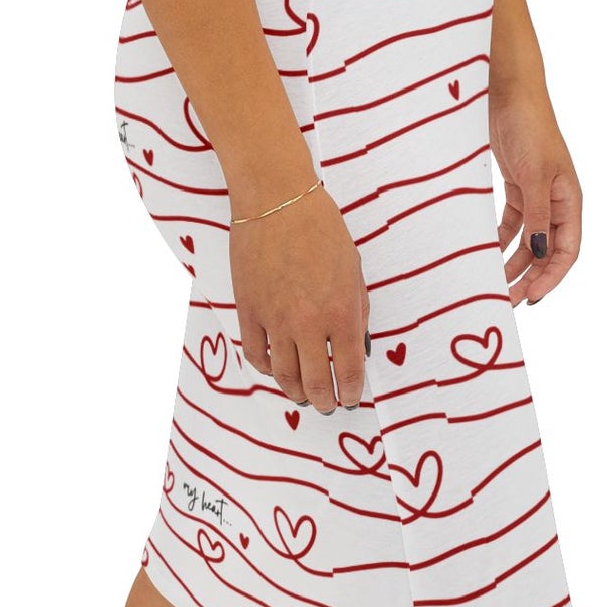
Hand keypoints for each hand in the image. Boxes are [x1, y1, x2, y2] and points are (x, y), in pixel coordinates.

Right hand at [229, 172, 369, 412]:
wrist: (276, 200)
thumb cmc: (321, 227)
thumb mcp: (354, 268)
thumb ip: (357, 309)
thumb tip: (358, 343)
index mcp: (342, 312)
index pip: (350, 370)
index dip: (352, 391)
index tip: (352, 398)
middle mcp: (308, 323)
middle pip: (316, 383)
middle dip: (325, 401)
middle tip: (329, 406)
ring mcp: (275, 319)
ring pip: (284, 376)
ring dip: (296, 392)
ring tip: (303, 396)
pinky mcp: (248, 311)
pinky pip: (256, 354)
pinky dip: (266, 369)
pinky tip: (275, 369)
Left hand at [490, 88, 583, 306]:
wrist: (508, 93)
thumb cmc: (530, 128)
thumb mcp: (535, 175)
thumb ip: (538, 216)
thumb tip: (542, 255)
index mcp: (570, 200)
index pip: (567, 250)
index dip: (551, 277)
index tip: (531, 297)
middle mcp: (556, 201)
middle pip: (547, 251)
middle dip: (531, 276)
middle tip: (509, 300)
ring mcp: (536, 194)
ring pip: (529, 240)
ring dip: (515, 263)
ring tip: (496, 284)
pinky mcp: (516, 186)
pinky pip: (512, 223)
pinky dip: (502, 240)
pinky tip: (489, 254)